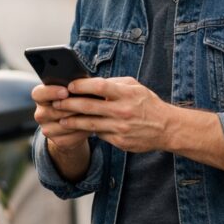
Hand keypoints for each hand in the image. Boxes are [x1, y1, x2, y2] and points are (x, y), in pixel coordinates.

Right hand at [31, 83, 90, 152]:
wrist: (75, 123)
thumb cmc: (76, 99)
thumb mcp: (73, 90)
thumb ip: (74, 85)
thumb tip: (83, 82)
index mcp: (41, 97)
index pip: (38, 94)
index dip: (50, 92)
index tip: (65, 91)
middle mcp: (40, 114)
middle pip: (50, 112)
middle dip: (69, 108)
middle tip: (84, 104)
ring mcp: (47, 129)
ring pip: (62, 125)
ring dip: (77, 120)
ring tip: (91, 114)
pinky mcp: (58, 141)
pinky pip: (70, 137)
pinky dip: (82, 131)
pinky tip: (90, 125)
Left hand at [52, 76, 172, 152]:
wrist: (167, 128)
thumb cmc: (147, 103)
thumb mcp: (135, 87)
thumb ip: (114, 84)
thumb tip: (90, 82)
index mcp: (126, 94)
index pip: (99, 86)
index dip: (81, 85)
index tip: (68, 85)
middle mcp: (123, 111)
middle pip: (89, 106)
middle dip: (69, 104)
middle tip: (56, 102)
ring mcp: (121, 127)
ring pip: (90, 124)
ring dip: (72, 121)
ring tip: (61, 118)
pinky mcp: (120, 141)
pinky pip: (99, 134)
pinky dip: (87, 131)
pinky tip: (77, 128)